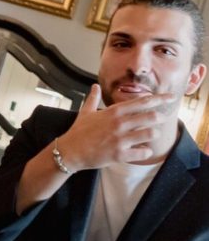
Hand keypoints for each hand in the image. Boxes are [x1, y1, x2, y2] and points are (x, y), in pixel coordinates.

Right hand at [58, 83, 173, 170]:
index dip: (159, 99)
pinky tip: (142, 150)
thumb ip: (93, 98)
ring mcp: (120, 139)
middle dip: (160, 117)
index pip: (141, 102)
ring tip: (149, 135)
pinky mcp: (119, 154)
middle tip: (162, 119)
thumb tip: (94, 86)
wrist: (70, 151)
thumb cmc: (78, 132)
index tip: (171, 97)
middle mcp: (119, 124)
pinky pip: (142, 152)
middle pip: (150, 117)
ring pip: (149, 134)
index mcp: (113, 112)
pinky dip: (146, 151)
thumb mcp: (85, 112)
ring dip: (152, 134)